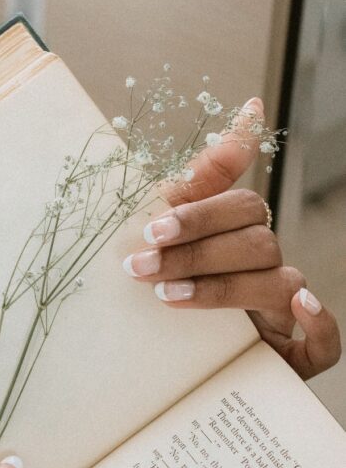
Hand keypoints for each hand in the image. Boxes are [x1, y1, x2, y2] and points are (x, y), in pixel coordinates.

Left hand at [122, 98, 340, 379]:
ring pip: (278, 286)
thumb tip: (254, 106)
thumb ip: (206, 174)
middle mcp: (266, 269)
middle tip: (143, 266)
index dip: (200, 215)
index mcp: (241, 236)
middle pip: (256, 244)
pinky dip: (321, 325)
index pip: (240, 208)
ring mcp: (281, 313)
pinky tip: (297, 307)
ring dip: (222, 289)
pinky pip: (324, 346)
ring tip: (168, 296)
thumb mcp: (169, 230)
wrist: (146, 361)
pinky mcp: (290, 359)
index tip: (151, 227)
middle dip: (196, 253)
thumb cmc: (164, 282)